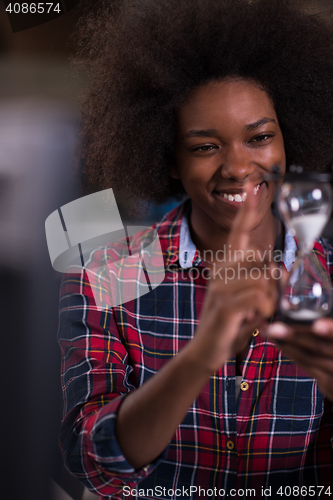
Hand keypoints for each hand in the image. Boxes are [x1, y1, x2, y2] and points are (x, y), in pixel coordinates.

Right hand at [191, 183, 277, 372]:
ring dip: (268, 302)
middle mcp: (221, 272)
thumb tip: (279, 270)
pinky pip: (259, 297)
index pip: (239, 232)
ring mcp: (221, 288)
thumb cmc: (229, 324)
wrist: (205, 350)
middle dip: (271, 285)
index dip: (247, 209)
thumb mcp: (248, 300)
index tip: (253, 185)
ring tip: (256, 316)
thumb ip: (261, 282)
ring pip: (264, 279)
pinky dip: (264, 312)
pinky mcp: (225, 306)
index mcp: (226, 267)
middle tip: (261, 306)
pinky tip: (255, 320)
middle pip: (262, 260)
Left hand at [264, 319, 332, 400]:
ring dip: (286, 344)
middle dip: (295, 336)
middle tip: (274, 326)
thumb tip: (313, 315)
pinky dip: (291, 353)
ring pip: (310, 358)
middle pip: (321, 348)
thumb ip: (329, 325)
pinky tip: (279, 343)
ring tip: (268, 330)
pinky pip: (307, 366)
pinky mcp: (329, 385)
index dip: (331, 330)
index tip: (317, 325)